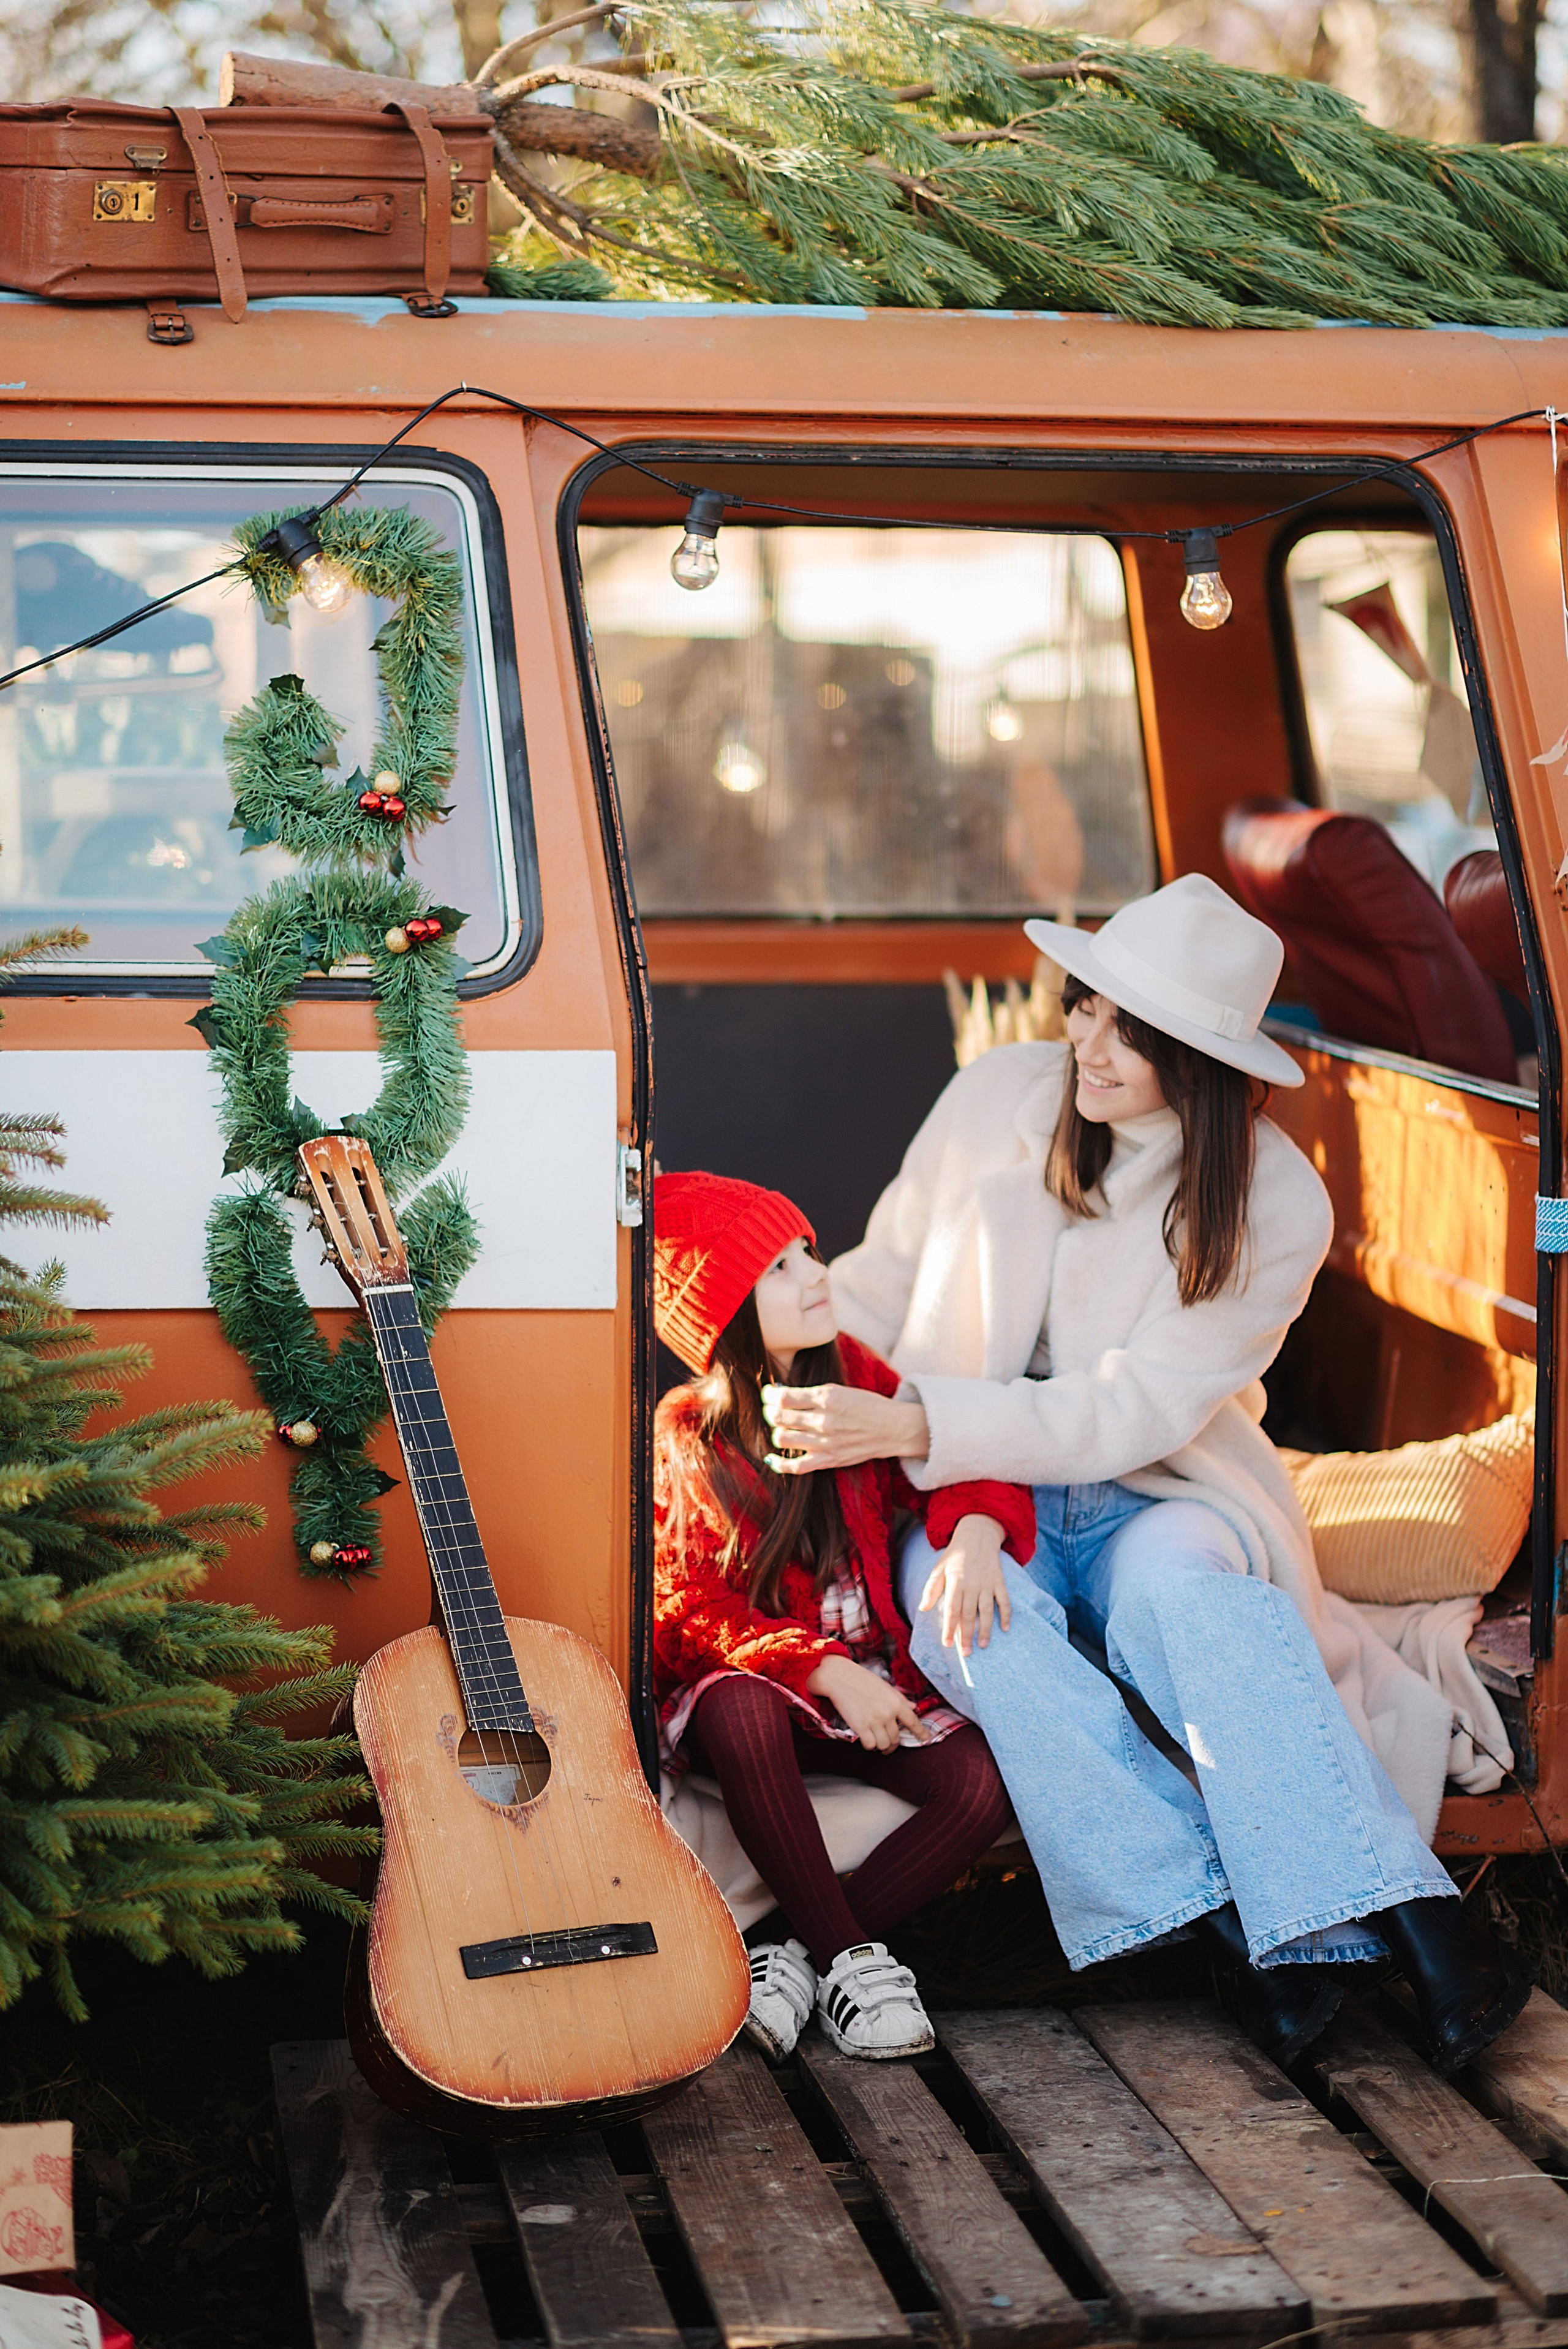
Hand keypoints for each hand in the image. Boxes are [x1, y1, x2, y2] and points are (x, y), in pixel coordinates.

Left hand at [762, 1382, 929, 1473]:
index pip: (784, 1397)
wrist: (893, 1429)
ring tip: (781, 1428)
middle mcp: (825, 1420)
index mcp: (828, 1398)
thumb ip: (812, 1394)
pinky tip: (773, 1457)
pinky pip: (796, 1466)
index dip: (769, 1395)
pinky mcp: (829, 1460)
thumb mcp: (840, 1390)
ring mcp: (826, 1443)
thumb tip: (780, 1394)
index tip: (768, 1394)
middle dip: (769, 1412)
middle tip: (770, 1410)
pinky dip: (779, 1463)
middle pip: (779, 1418)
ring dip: (776, 1432)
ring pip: (783, 1439)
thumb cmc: (866, 1406)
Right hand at [806, 1654, 929, 1751]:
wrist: (840, 1677)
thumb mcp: (885, 1686)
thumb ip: (900, 1699)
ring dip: (882, 1747)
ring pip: (884, 1744)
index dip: (921, 1732)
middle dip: (893, 1744)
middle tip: (889, 1744)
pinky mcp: (860, 1726)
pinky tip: (867, 1739)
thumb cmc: (862, 1680)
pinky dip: (869, 1745)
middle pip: (896, 1738)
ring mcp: (874, 1720)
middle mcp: (887, 1712)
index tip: (926, 1738)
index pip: (913, 1721)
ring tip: (877, 1743)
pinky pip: (870, 1745)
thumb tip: (913, 1708)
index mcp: (895, 1702)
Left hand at [919, 1513, 1010, 1656]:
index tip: (947, 1644)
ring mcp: (988, 1583)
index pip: (951, 1610)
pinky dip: (1006, 1614)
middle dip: (966, 1635)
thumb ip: (931, 1588)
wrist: (976, 1535)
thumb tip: (923, 1608)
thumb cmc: (954, 1556)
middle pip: (969, 1614)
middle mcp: (972, 1584)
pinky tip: (1005, 1628)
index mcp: (955, 1582)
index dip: (949, 1628)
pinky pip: (1005, 1600)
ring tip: (982, 1645)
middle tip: (965, 1654)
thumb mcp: (939, 1568)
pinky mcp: (1000, 1581)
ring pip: (987, 1611)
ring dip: (986, 1629)